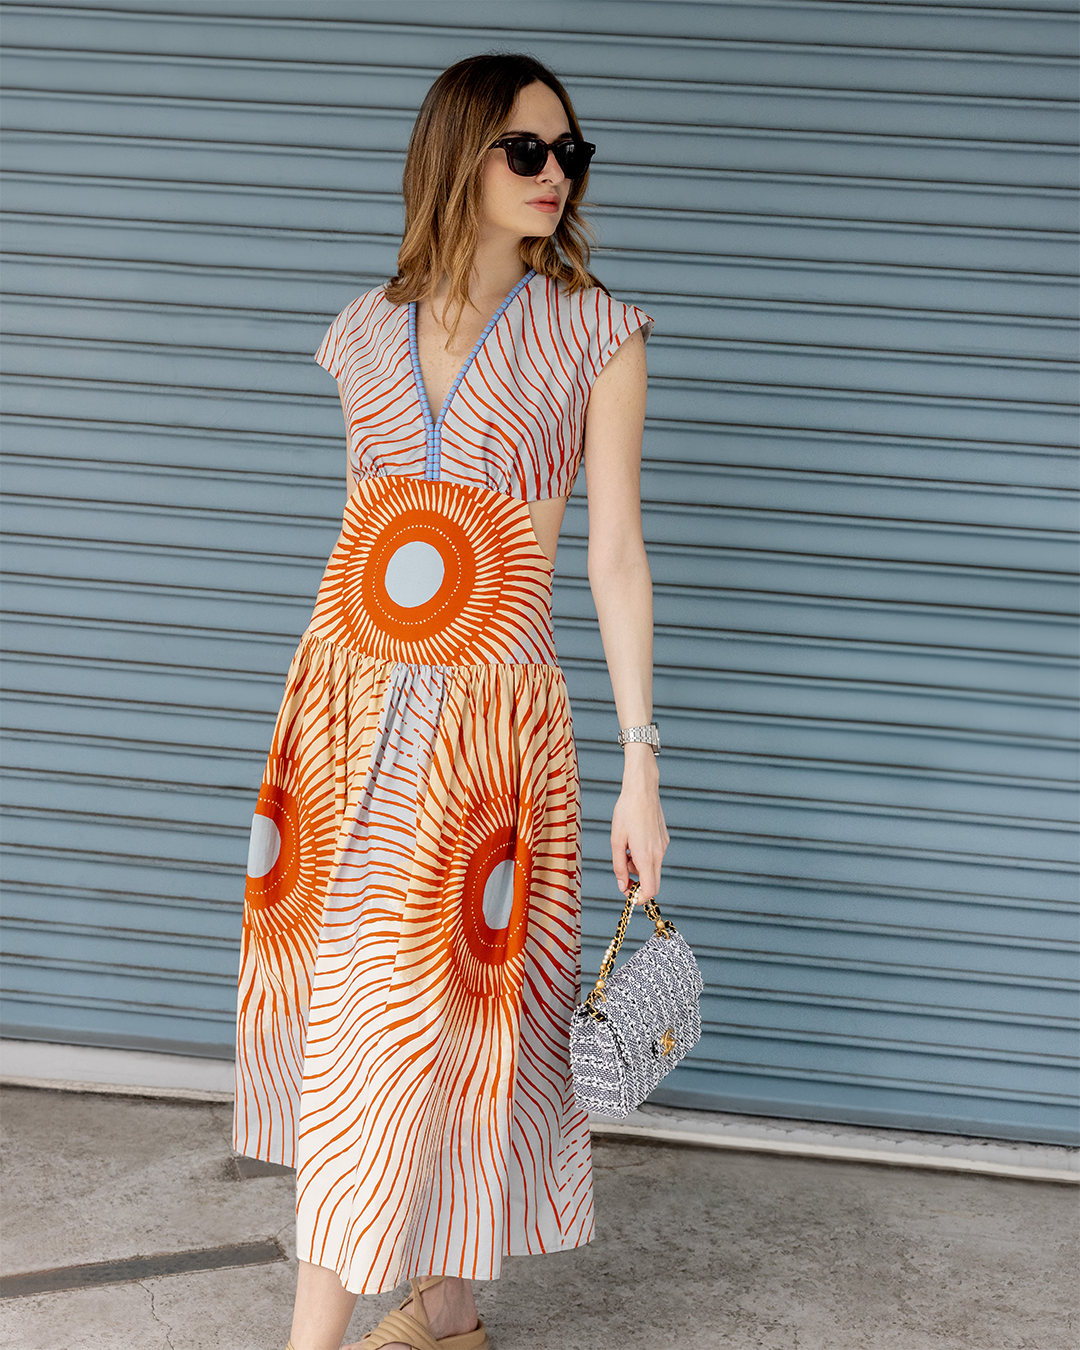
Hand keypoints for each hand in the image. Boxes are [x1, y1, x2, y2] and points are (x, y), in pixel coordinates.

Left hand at [610, 747, 668, 902]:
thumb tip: (622, 886)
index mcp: (646, 857)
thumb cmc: (626, 812)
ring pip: (652, 868)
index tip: (628, 894)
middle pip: (653, 882)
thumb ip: (618, 866)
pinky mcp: (664, 839)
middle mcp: (659, 854)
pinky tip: (633, 839)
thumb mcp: (616, 841)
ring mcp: (663, 846)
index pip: (650, 890)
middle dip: (638, 882)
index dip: (639, 898)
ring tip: (625, 848)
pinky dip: (643, 856)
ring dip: (638, 866)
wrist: (642, 790)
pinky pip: (655, 856)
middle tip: (623, 870)